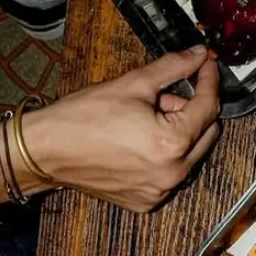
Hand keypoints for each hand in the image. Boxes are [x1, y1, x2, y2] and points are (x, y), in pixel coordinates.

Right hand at [26, 47, 220, 209]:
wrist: (46, 150)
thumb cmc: (81, 119)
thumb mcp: (132, 84)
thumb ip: (172, 68)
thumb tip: (196, 55)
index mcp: (172, 143)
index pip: (209, 107)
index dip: (209, 80)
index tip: (206, 66)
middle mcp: (172, 173)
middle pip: (206, 132)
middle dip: (193, 108)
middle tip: (168, 93)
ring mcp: (159, 191)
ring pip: (190, 154)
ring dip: (180, 132)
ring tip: (148, 116)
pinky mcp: (146, 200)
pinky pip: (171, 173)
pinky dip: (165, 155)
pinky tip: (141, 140)